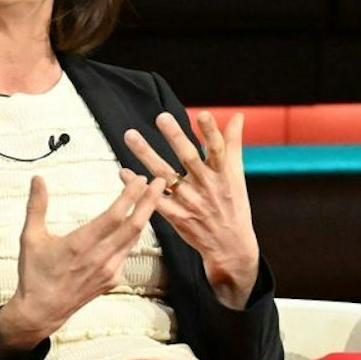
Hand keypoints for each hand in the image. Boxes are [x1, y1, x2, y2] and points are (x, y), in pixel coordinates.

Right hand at [0, 170, 166, 354]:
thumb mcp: (30, 237)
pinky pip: (127, 253)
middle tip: (159, 182)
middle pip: (134, 225)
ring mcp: (109, 271)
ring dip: (145, 217)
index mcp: (80, 245)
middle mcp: (99, 258)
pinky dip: (132, 236)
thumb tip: (37, 178)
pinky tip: (133, 225)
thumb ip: (36, 206)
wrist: (41, 311)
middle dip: (149, 201)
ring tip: (151, 198)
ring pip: (134, 239)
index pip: (114, 216)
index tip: (139, 179)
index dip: (130, 196)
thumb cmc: (34, 274)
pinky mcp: (112, 280)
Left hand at [121, 110, 259, 307]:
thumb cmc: (233, 204)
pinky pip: (154, 200)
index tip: (203, 114)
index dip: (212, 133)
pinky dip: (138, 187)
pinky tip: (123, 171)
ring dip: (146, 155)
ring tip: (129, 135)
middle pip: (189, 158)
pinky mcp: (176, 216)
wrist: (230, 246)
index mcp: (224, 175)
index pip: (218, 150)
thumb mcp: (236, 175)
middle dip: (176, 138)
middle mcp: (206, 187)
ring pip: (165, 175)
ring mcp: (190, 202)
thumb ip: (233, 144)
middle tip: (161, 117)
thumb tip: (237, 115)